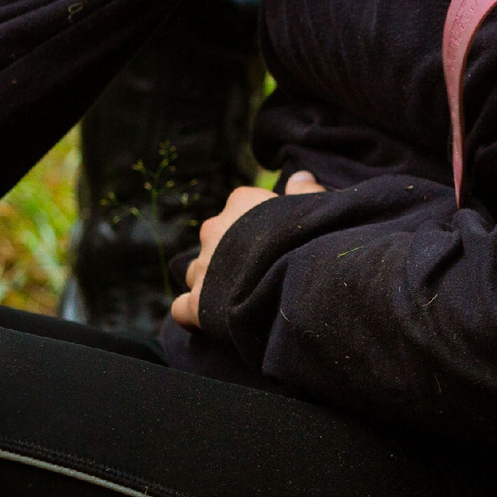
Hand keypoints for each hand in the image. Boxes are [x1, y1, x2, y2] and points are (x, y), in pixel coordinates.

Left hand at [172, 170, 324, 330]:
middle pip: (215, 238)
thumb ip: (305, 191)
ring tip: (235, 297)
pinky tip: (207, 321)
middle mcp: (215, 229)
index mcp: (242, 203)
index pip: (242, 205)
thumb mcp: (315, 207)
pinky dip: (192, 314)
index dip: (258, 224)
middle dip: (228, 253)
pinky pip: (181, 308)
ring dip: (209, 281)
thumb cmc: (308, 238)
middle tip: (258, 271)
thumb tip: (299, 175)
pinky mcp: (197, 303)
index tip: (276, 240)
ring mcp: (203, 267)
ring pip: (195, 271)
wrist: (293, 279)